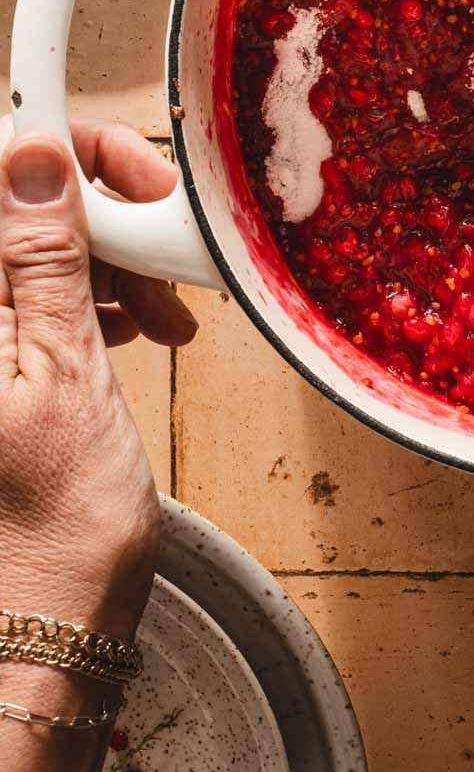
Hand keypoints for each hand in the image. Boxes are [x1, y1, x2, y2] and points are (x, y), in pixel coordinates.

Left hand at [0, 124, 197, 643]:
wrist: (53, 619)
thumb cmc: (54, 527)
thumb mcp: (66, 372)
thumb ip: (44, 259)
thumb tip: (33, 156)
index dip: (52, 152)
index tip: (120, 161)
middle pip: (14, 210)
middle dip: (94, 206)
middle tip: (162, 232)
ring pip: (36, 247)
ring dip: (106, 254)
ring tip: (162, 304)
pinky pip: (38, 292)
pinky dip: (93, 294)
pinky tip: (135, 322)